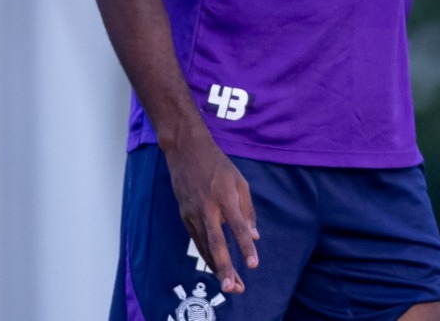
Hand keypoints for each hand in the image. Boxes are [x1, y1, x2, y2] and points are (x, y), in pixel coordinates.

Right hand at [165, 137, 259, 293]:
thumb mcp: (239, 181)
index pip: (237, 227)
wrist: (185, 150)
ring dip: (216, 267)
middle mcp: (207, 208)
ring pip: (204, 246)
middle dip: (224, 267)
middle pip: (216, 243)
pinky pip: (197, 240)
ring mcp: (193, 213)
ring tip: (228, 286)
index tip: (253, 265)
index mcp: (224, 197)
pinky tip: (215, 268)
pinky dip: (206, 255)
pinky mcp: (185, 215)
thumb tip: (254, 236)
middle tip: (232, 288)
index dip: (245, 247)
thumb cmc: (217, 165)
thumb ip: (247, 210)